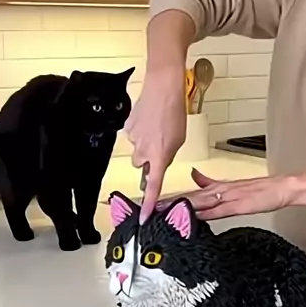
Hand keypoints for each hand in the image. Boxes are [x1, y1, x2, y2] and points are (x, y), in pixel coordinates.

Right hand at [124, 67, 186, 220]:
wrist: (163, 89)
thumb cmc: (174, 113)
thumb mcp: (178, 140)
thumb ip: (167, 156)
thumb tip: (159, 162)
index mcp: (159, 157)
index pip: (152, 188)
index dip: (147, 205)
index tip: (142, 218)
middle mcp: (142, 151)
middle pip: (142, 165)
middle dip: (149, 159)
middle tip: (160, 145)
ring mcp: (132, 139)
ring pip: (137, 149)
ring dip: (145, 143)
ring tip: (156, 127)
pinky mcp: (126, 127)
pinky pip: (132, 135)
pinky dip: (139, 130)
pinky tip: (148, 119)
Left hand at [161, 168, 298, 219]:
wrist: (282, 188)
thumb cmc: (262, 190)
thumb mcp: (233, 185)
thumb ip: (212, 182)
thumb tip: (195, 175)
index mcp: (218, 187)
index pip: (191, 193)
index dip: (173, 197)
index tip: (155, 201)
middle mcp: (220, 191)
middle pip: (190, 197)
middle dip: (170, 202)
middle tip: (150, 206)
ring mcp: (228, 197)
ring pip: (199, 202)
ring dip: (181, 205)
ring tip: (163, 209)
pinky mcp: (238, 205)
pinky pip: (217, 210)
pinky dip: (203, 212)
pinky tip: (191, 215)